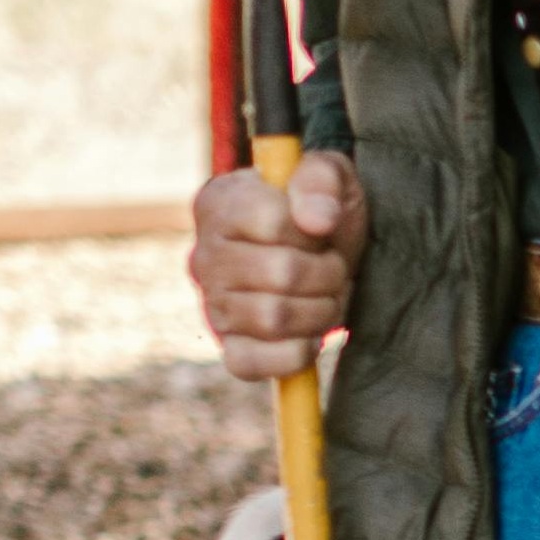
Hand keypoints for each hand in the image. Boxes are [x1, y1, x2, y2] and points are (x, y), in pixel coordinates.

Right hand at [189, 154, 370, 379]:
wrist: (327, 252)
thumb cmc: (322, 210)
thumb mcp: (331, 176)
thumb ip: (321, 180)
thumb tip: (316, 220)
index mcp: (219, 203)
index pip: (271, 221)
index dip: (311, 230)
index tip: (320, 228)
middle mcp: (204, 256)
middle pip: (280, 274)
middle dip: (327, 273)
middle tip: (335, 267)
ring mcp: (211, 305)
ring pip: (274, 318)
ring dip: (320, 311)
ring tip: (327, 296)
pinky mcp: (228, 347)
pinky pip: (252, 364)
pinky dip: (295, 354)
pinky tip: (309, 334)